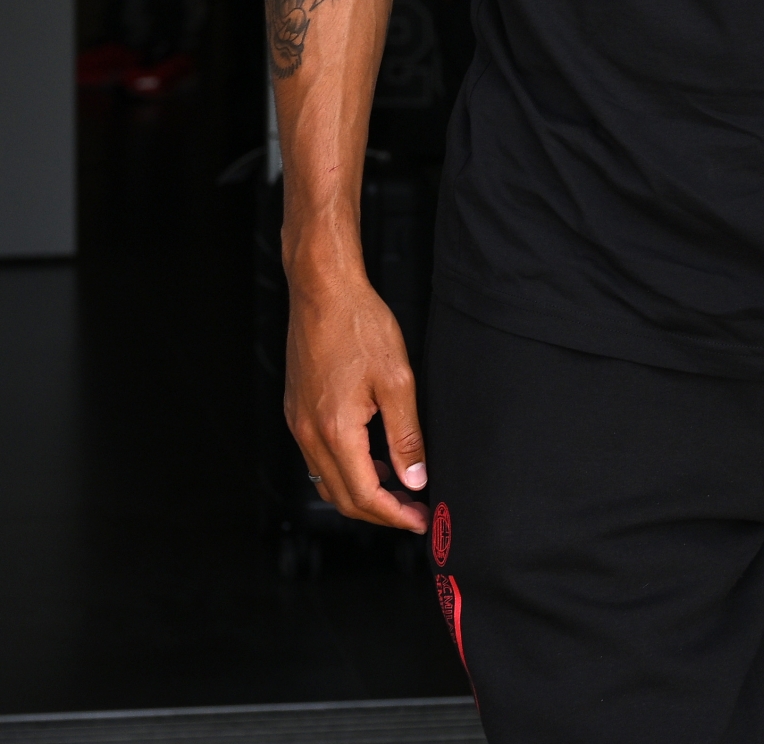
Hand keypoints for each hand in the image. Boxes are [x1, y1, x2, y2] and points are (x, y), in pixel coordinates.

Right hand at [284, 268, 428, 531]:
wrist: (323, 290)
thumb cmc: (359, 325)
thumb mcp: (396, 379)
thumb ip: (405, 435)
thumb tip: (415, 479)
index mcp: (335, 430)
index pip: (365, 495)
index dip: (395, 514)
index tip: (421, 520)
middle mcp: (309, 434)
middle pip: (342, 496)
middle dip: (380, 511)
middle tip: (413, 511)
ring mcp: (298, 423)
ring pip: (328, 480)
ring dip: (361, 491)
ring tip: (398, 486)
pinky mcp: (296, 410)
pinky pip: (318, 457)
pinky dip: (345, 468)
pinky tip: (370, 456)